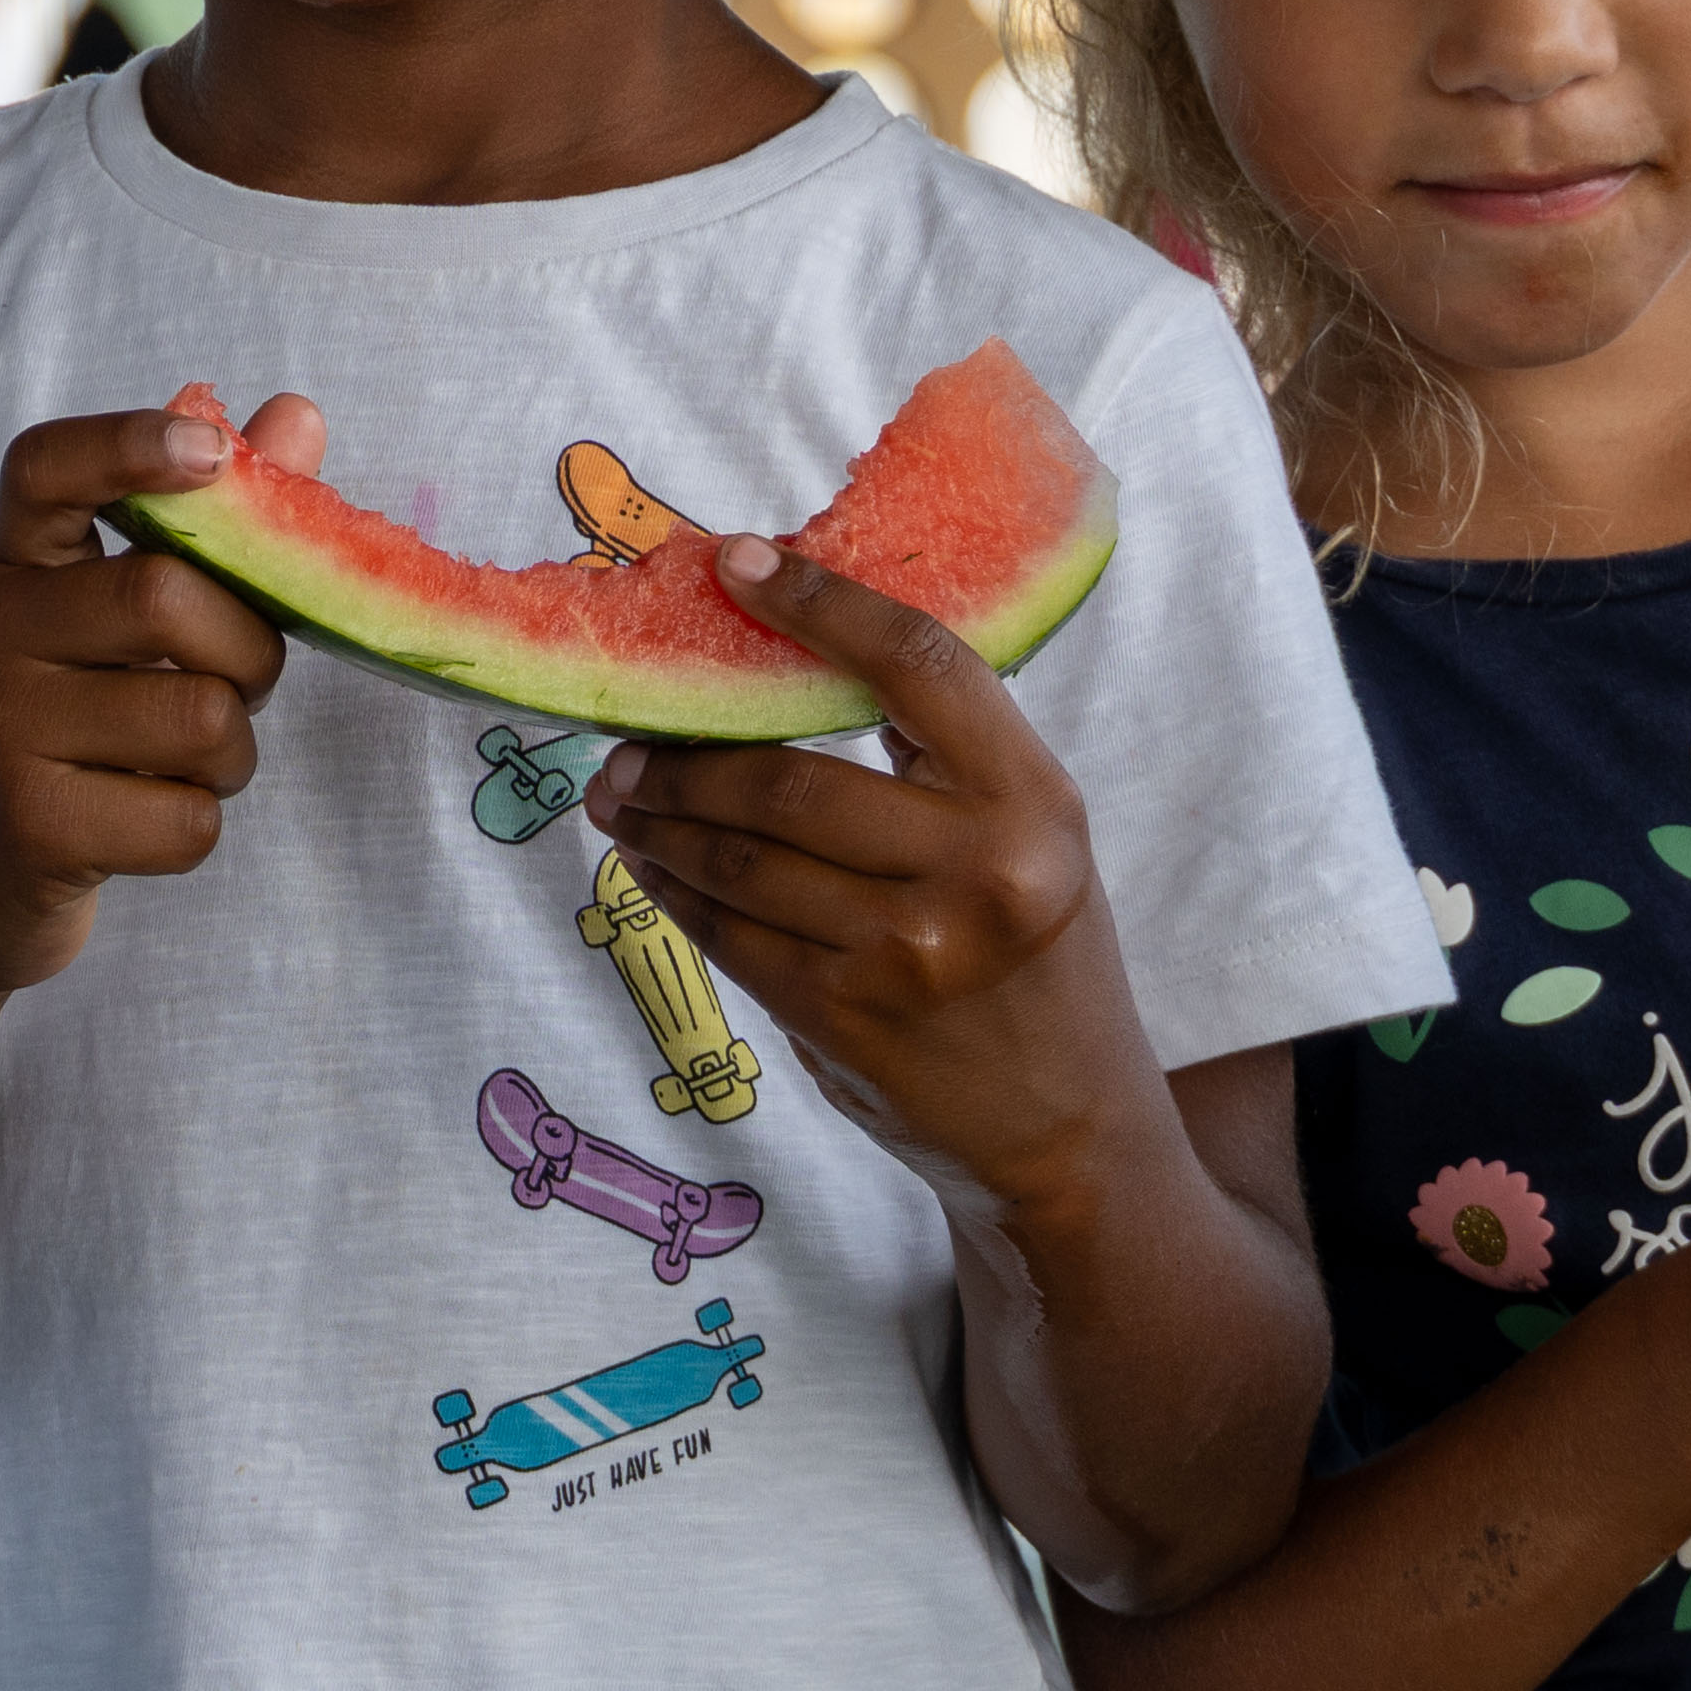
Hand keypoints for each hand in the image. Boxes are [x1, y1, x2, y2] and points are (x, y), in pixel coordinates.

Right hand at [0, 401, 298, 1009]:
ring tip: (182, 764)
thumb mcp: (122, 620)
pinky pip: (188, 819)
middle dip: (247, 652)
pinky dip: (196, 826)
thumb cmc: (75, 725)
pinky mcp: (30, 827)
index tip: (208, 450)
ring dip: (231, 754)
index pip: (43, 468)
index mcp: (13, 565)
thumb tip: (300, 416)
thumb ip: (211, 527)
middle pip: (165, 597)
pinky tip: (140, 823)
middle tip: (234, 686)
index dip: (126, 443)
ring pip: (198, 717)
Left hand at [584, 538, 1145, 1218]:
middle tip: (628, 741)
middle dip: (688, 758)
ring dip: (661, 824)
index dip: (821, 605)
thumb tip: (789, 656)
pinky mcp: (845, 1017)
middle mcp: (978, 872)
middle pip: (791, 781)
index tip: (736, 562)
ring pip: (742, 861)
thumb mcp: (1032, 839)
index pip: (920, 666)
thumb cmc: (1039, 956)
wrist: (1070, 1128)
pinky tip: (652, 868)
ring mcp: (907, 952)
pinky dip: (676, 894)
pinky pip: (731, 934)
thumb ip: (940, 762)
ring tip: (621, 798)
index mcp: (1034, 803)